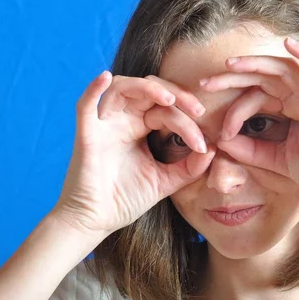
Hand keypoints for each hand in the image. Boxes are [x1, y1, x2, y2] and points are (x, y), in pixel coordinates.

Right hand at [52, 71, 215, 236]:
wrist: (96, 222)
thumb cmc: (126, 199)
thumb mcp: (166, 181)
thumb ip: (189, 166)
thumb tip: (213, 148)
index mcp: (140, 128)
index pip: (166, 110)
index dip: (188, 122)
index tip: (204, 145)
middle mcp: (123, 120)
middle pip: (149, 91)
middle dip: (176, 95)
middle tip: (197, 111)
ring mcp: (104, 125)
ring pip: (123, 88)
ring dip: (147, 87)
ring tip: (169, 99)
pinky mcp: (87, 135)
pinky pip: (85, 105)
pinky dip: (94, 88)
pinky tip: (105, 77)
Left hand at [199, 37, 298, 207]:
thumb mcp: (276, 160)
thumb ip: (250, 150)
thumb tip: (221, 142)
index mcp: (290, 109)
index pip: (255, 96)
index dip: (233, 110)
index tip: (218, 133)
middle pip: (263, 77)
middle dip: (233, 77)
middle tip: (205, 83)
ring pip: (283, 69)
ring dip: (257, 63)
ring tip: (230, 64)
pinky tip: (288, 43)